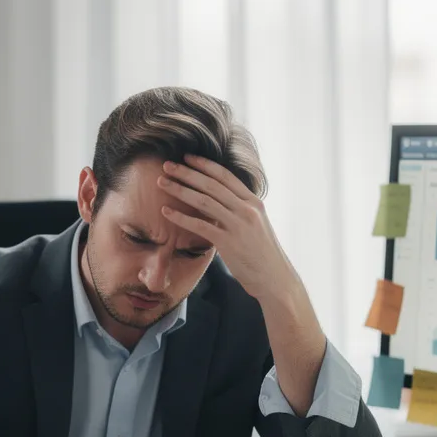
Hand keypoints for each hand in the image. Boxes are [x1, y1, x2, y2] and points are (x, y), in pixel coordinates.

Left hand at [156, 154, 297, 300]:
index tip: (187, 157)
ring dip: (180, 189)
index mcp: (253, 202)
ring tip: (162, 182)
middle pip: (212, 184)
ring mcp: (239, 225)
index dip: (204, 165)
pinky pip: (200, 225)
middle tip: (167, 165)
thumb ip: (239, 212)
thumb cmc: (262, 255)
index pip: (226, 176)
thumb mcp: (255, 226)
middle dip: (187, 172)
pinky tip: (165, 212)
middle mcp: (247, 210)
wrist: (275, 279)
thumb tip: (219, 203)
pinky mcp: (229, 243)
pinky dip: (181, 217)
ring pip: (204, 201)